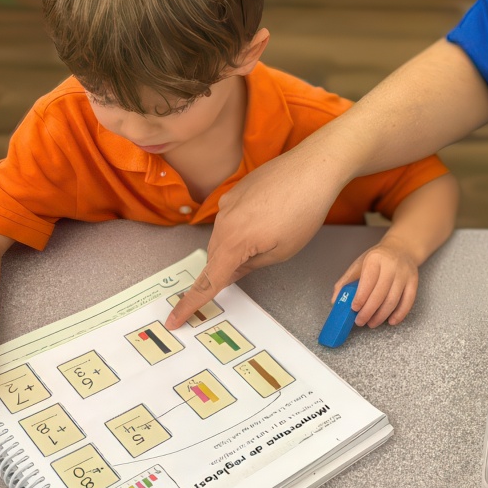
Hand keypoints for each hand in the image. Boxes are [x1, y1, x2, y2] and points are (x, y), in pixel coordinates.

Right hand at [166, 143, 345, 328]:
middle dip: (230, 267)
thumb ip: (250, 266)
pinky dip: (243, 225)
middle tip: (259, 260)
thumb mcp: (282, 251)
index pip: (208, 280)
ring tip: (275, 231)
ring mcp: (228, 202)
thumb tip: (231, 271)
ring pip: (223, 236)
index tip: (174, 320)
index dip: (190, 303)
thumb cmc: (304, 210)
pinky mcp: (236, 190)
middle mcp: (223, 220)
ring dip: (239, 244)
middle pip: (216, 257)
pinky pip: (231, 216)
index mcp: (233, 242)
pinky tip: (270, 217)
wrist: (313, 167)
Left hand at [331, 237, 418, 328]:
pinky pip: (408, 302)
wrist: (401, 248)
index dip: (361, 297)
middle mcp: (392, 265)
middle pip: (380, 294)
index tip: (354, 308)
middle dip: (369, 311)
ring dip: (381, 316)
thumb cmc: (378, 259)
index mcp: (375, 258)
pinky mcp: (414, 282)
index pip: (368, 281)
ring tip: (371, 323)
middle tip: (360, 321)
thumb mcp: (360, 264)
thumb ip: (347, 281)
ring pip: (393, 300)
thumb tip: (335, 300)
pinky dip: (399, 314)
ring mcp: (404, 274)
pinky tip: (390, 320)